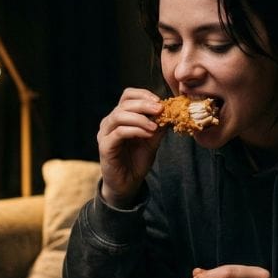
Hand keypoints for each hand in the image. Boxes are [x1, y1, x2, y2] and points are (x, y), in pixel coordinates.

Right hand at [97, 88, 163, 207]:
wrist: (127, 183)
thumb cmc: (137, 160)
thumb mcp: (152, 139)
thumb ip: (159, 125)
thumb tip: (172, 111)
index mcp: (120, 116)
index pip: (127, 95)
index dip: (143, 94)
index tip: (160, 101)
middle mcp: (109, 122)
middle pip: (124, 104)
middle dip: (144, 104)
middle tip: (160, 109)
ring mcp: (105, 134)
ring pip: (119, 116)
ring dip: (140, 118)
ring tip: (155, 126)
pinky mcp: (105, 146)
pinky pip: (119, 132)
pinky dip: (135, 130)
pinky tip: (148, 134)